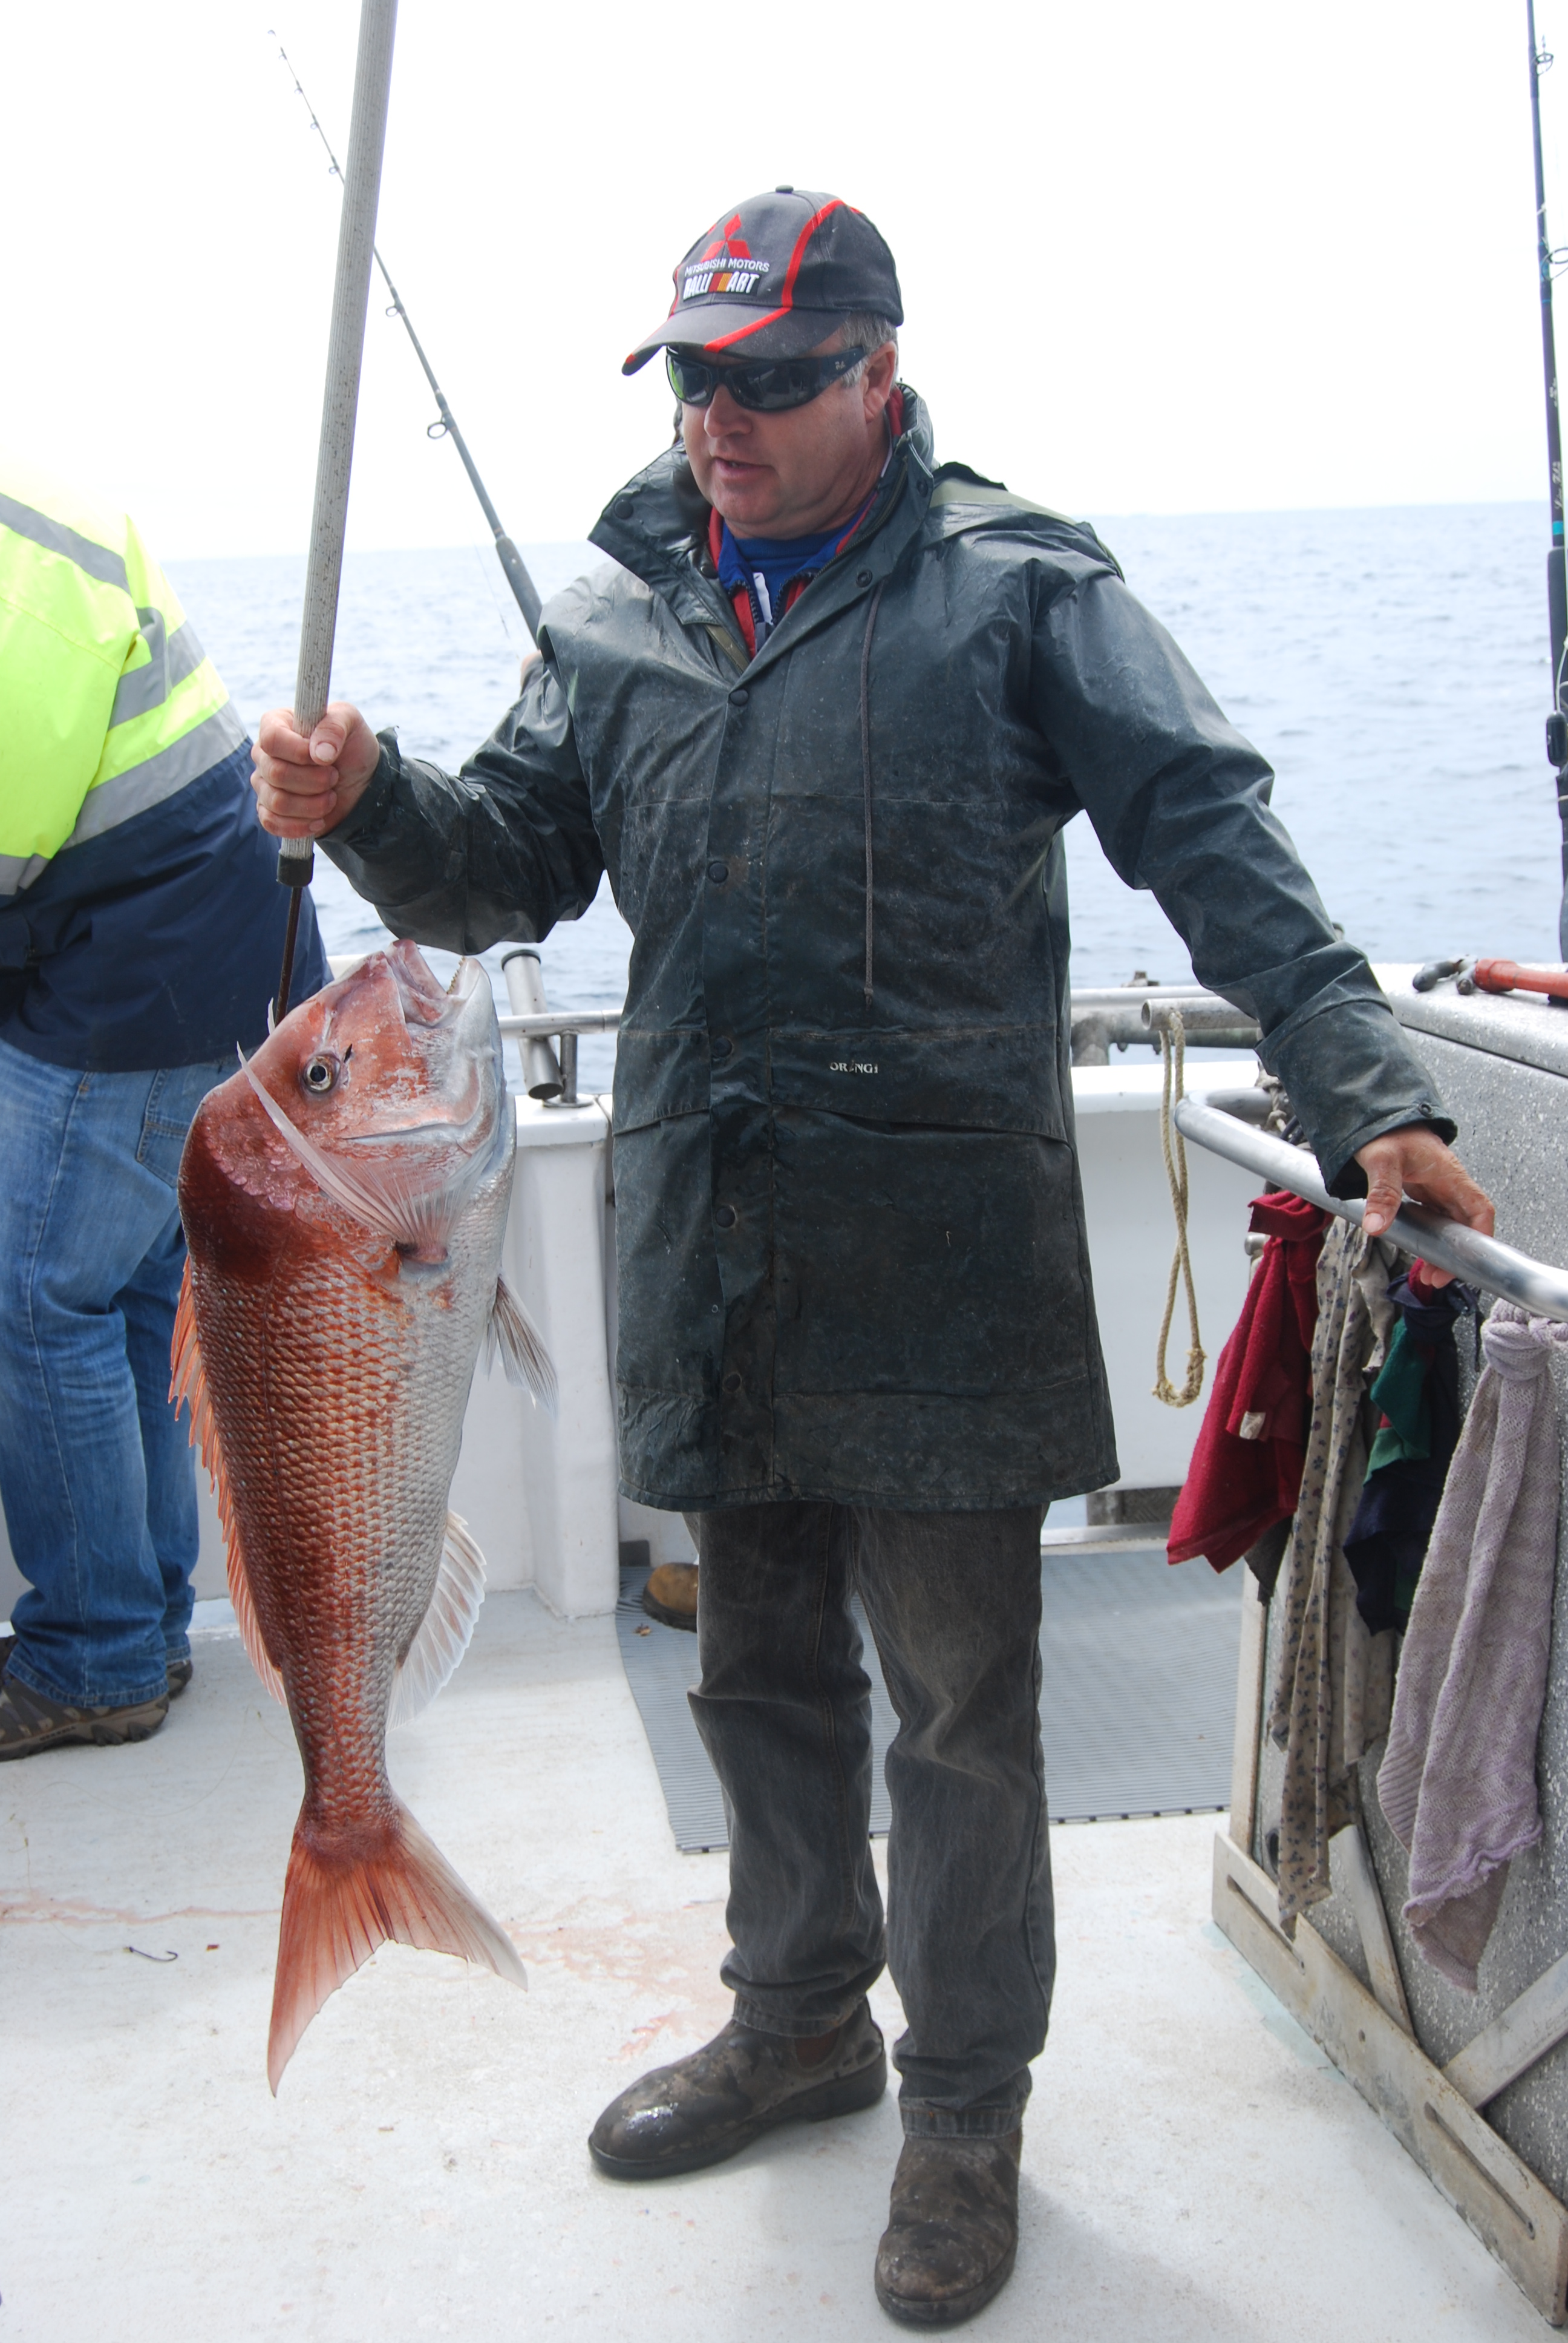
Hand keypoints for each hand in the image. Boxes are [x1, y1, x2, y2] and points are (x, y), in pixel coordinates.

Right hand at [251, 702, 381, 838]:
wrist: (361, 780)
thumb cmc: (350, 745)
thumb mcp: (350, 722)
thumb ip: (334, 727)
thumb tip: (320, 754)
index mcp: (276, 724)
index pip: (272, 739)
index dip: (299, 752)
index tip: (325, 759)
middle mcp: (264, 754)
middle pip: (276, 773)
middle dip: (315, 781)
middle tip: (334, 777)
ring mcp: (264, 784)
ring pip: (277, 802)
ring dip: (313, 805)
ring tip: (331, 797)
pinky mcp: (270, 811)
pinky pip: (271, 823)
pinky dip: (299, 826)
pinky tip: (319, 820)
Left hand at [1354, 1127, 1494, 1286]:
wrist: (1375, 1117)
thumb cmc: (1386, 1132)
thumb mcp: (1382, 1161)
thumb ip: (1382, 1193)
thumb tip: (1377, 1227)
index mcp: (1450, 1175)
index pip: (1480, 1209)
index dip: (1481, 1236)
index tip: (1470, 1261)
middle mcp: (1449, 1184)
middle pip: (1465, 1225)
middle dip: (1457, 1255)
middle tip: (1436, 1279)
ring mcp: (1438, 1190)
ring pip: (1450, 1227)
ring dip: (1443, 1252)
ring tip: (1428, 1276)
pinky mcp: (1425, 1194)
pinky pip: (1435, 1222)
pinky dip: (1431, 1241)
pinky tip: (1420, 1254)